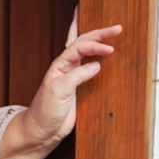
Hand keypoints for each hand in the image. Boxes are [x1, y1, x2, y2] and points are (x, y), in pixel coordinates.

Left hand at [23, 4, 122, 146]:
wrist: (41, 130)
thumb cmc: (44, 111)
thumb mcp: (59, 91)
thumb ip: (77, 77)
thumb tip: (96, 65)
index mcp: (60, 65)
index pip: (80, 47)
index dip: (95, 46)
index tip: (110, 49)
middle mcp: (66, 67)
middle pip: (84, 43)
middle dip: (100, 34)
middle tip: (117, 28)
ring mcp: (72, 76)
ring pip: (85, 51)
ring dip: (97, 40)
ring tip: (108, 31)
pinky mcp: (78, 88)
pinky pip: (89, 67)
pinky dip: (96, 57)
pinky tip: (101, 55)